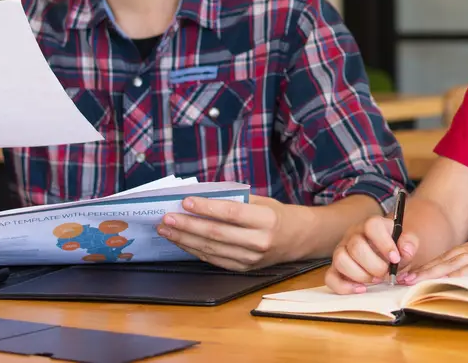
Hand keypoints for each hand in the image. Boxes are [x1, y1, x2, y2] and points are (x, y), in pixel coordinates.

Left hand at [158, 195, 311, 271]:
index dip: (206, 208)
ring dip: (185, 239)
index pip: (231, 213)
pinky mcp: (243, 269)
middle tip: (167, 218)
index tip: (185, 201)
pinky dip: (194, 250)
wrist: (300, 239)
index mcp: (267, 220)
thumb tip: (202, 197)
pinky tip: (181, 241)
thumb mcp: (264, 202)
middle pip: (216, 233)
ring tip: (167, 230)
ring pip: (211, 249)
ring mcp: (250, 259)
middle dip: (187, 225)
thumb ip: (236, 200)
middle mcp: (259, 241)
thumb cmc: (278, 215)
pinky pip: (213, 259)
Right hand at [326, 215, 417, 294]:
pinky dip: (344, 286)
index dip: (384, 243)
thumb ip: (409, 244)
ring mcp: (341, 250)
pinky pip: (330, 277)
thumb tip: (406, 251)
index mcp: (372, 225)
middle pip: (356, 246)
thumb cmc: (394, 249)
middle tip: (386, 273)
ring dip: (360, 275)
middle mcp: (353, 235)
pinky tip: (361, 289)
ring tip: (375, 280)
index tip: (395, 259)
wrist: (385, 255)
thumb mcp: (405, 244)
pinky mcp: (335, 268)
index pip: (372, 225)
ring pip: (340, 260)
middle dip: (374, 265)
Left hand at [399, 224, 467, 284]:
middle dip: (424, 268)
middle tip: (403, 278)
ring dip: (432, 271)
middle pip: (448, 257)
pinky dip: (457, 273)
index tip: (415, 274)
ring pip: (455, 261)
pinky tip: (444, 279)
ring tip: (414, 281)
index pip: (453, 255)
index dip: (432, 264)